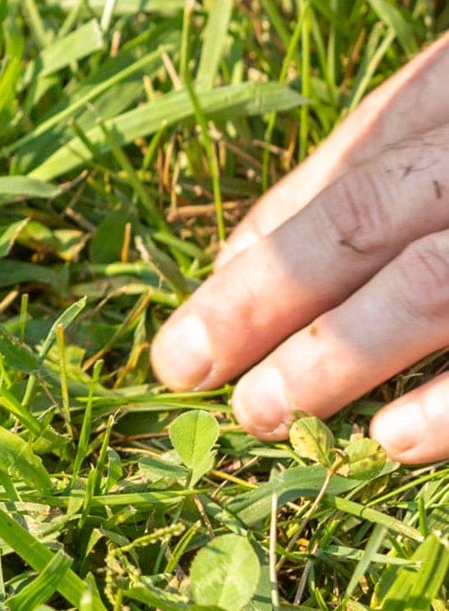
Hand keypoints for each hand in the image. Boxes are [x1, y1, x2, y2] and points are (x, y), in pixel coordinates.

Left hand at [150, 34, 448, 463]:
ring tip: (260, 413)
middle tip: (185, 370)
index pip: (345, 177)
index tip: (185, 337)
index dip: (257, 259)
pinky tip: (391, 442)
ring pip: (427, 282)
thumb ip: (365, 167)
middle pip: (364, 218)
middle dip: (264, 300)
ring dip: (337, 352)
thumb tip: (234, 258)